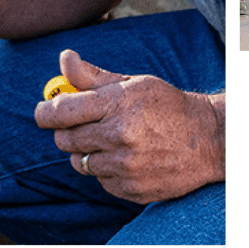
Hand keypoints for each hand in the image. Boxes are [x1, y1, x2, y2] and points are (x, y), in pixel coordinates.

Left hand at [34, 49, 224, 203]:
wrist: (207, 139)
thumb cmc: (166, 105)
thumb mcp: (133, 82)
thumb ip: (92, 75)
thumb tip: (64, 58)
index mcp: (117, 104)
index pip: (62, 111)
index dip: (44, 112)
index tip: (42, 112)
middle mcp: (118, 136)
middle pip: (65, 140)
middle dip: (64, 131)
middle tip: (77, 124)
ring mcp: (124, 166)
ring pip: (80, 163)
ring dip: (85, 152)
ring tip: (107, 139)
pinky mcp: (130, 189)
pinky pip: (100, 180)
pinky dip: (104, 169)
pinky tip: (124, 156)